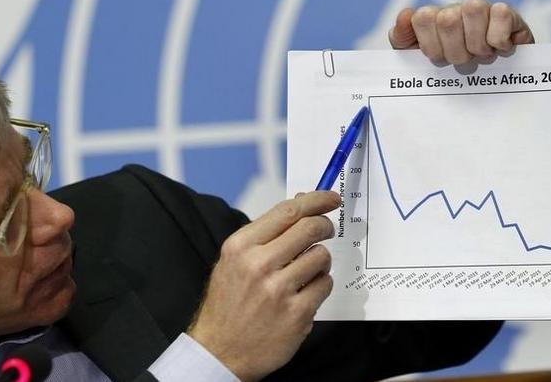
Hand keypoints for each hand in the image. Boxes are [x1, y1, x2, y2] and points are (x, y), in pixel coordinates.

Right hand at [188, 191, 340, 381]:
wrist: (219, 352)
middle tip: (326, 230)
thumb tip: (301, 203)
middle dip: (324, 226)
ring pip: (321, 257)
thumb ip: (267, 234)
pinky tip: (305, 294)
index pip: (287, 212)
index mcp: (240, 247)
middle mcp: (258, 265)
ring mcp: (278, 290)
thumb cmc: (229, 302)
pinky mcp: (297, 314)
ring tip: (307, 272)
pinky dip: (320, 286)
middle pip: (310, 229)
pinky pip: (325, 285)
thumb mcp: (235, 261)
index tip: (331, 198)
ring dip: (320, 261)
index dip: (315, 200)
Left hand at [389, 0, 533, 64]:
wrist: (492, 85)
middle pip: (447, 19)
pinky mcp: (509, 14)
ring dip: (477, 45)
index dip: (431, 46)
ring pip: (473, 9)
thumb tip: (406, 15)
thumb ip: (401, 38)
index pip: (423, 17)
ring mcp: (483, 9)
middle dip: (455, 52)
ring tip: (481, 55)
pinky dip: (499, 39)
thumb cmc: (451, 72)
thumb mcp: (417, 59)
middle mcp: (457, 8)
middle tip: (464, 60)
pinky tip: (500, 49)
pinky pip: (501, 14)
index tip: (439, 58)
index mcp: (434, 17)